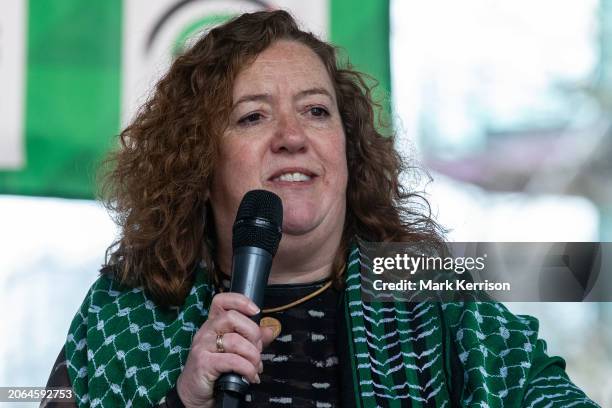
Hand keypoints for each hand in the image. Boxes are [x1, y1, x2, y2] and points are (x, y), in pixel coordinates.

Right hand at [176, 293, 277, 407]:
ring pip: (235, 341)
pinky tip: (250, 376)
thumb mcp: (235, 352)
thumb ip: (252, 340)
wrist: (193, 395)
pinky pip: (233, 360)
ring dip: (253, 356)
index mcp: (213, 325)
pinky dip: (247, 369)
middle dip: (253, 333)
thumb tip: (270, 330)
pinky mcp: (203, 363)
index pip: (221, 301)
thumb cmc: (214, 371)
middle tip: (258, 349)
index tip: (255, 311)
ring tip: (255, 367)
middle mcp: (206, 332)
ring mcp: (203, 346)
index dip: (240, 301)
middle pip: (232, 318)